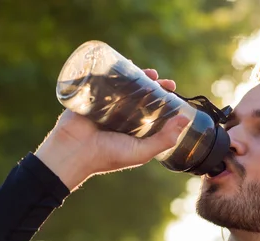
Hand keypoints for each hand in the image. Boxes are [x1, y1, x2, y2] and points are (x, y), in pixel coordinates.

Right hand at [35, 69, 188, 190]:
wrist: (73, 152)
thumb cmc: (107, 156)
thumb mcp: (141, 152)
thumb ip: (164, 139)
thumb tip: (186, 119)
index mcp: (133, 130)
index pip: (152, 112)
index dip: (163, 101)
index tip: (173, 92)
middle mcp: (121, 117)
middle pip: (140, 96)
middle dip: (152, 86)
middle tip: (161, 80)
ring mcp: (106, 105)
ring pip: (124, 86)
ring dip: (136, 76)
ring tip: (148, 73)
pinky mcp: (91, 96)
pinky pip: (104, 80)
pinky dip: (113, 71)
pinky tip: (124, 64)